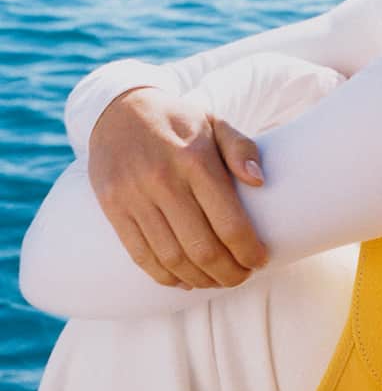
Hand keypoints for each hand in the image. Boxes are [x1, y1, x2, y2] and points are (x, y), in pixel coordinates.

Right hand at [87, 86, 269, 289]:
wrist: (119, 110)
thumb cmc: (179, 122)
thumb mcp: (215, 123)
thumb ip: (242, 148)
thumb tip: (260, 180)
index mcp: (195, 160)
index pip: (228, 222)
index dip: (248, 251)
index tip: (260, 260)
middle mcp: (162, 180)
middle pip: (202, 248)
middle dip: (228, 273)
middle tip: (241, 277)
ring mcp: (133, 196)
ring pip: (171, 258)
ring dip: (199, 279)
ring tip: (217, 280)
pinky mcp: (113, 208)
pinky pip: (141, 255)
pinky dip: (166, 276)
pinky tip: (185, 280)